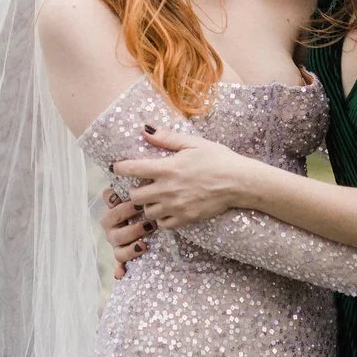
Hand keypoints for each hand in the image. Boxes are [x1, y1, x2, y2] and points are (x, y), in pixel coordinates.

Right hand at [99, 186, 149, 278]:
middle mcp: (112, 224)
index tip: (130, 200)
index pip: (109, 201)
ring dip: (129, 240)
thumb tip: (132, 171)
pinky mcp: (122, 254)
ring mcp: (116, 240)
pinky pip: (118, 261)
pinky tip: (121, 273)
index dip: (115, 201)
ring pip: (116, 242)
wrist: (156, 223)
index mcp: (115, 207)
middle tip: (143, 215)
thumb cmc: (153, 205)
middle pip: (110, 221)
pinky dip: (119, 267)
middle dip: (126, 217)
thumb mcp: (149, 194)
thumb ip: (142, 183)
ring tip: (144, 240)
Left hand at [114, 127, 257, 229]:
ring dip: (148, 205)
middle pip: (135, 196)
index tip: (117, 167)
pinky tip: (169, 209)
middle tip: (144, 186)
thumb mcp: (193, 143)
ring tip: (158, 199)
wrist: (239, 182)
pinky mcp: (186, 219)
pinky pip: (163, 224)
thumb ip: (167, 139)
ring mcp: (176, 206)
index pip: (132, 169)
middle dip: (135, 190)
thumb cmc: (218, 159)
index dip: (119, 168)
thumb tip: (145, 131)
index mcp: (167, 168)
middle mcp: (167, 189)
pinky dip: (162, 218)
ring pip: (147, 212)